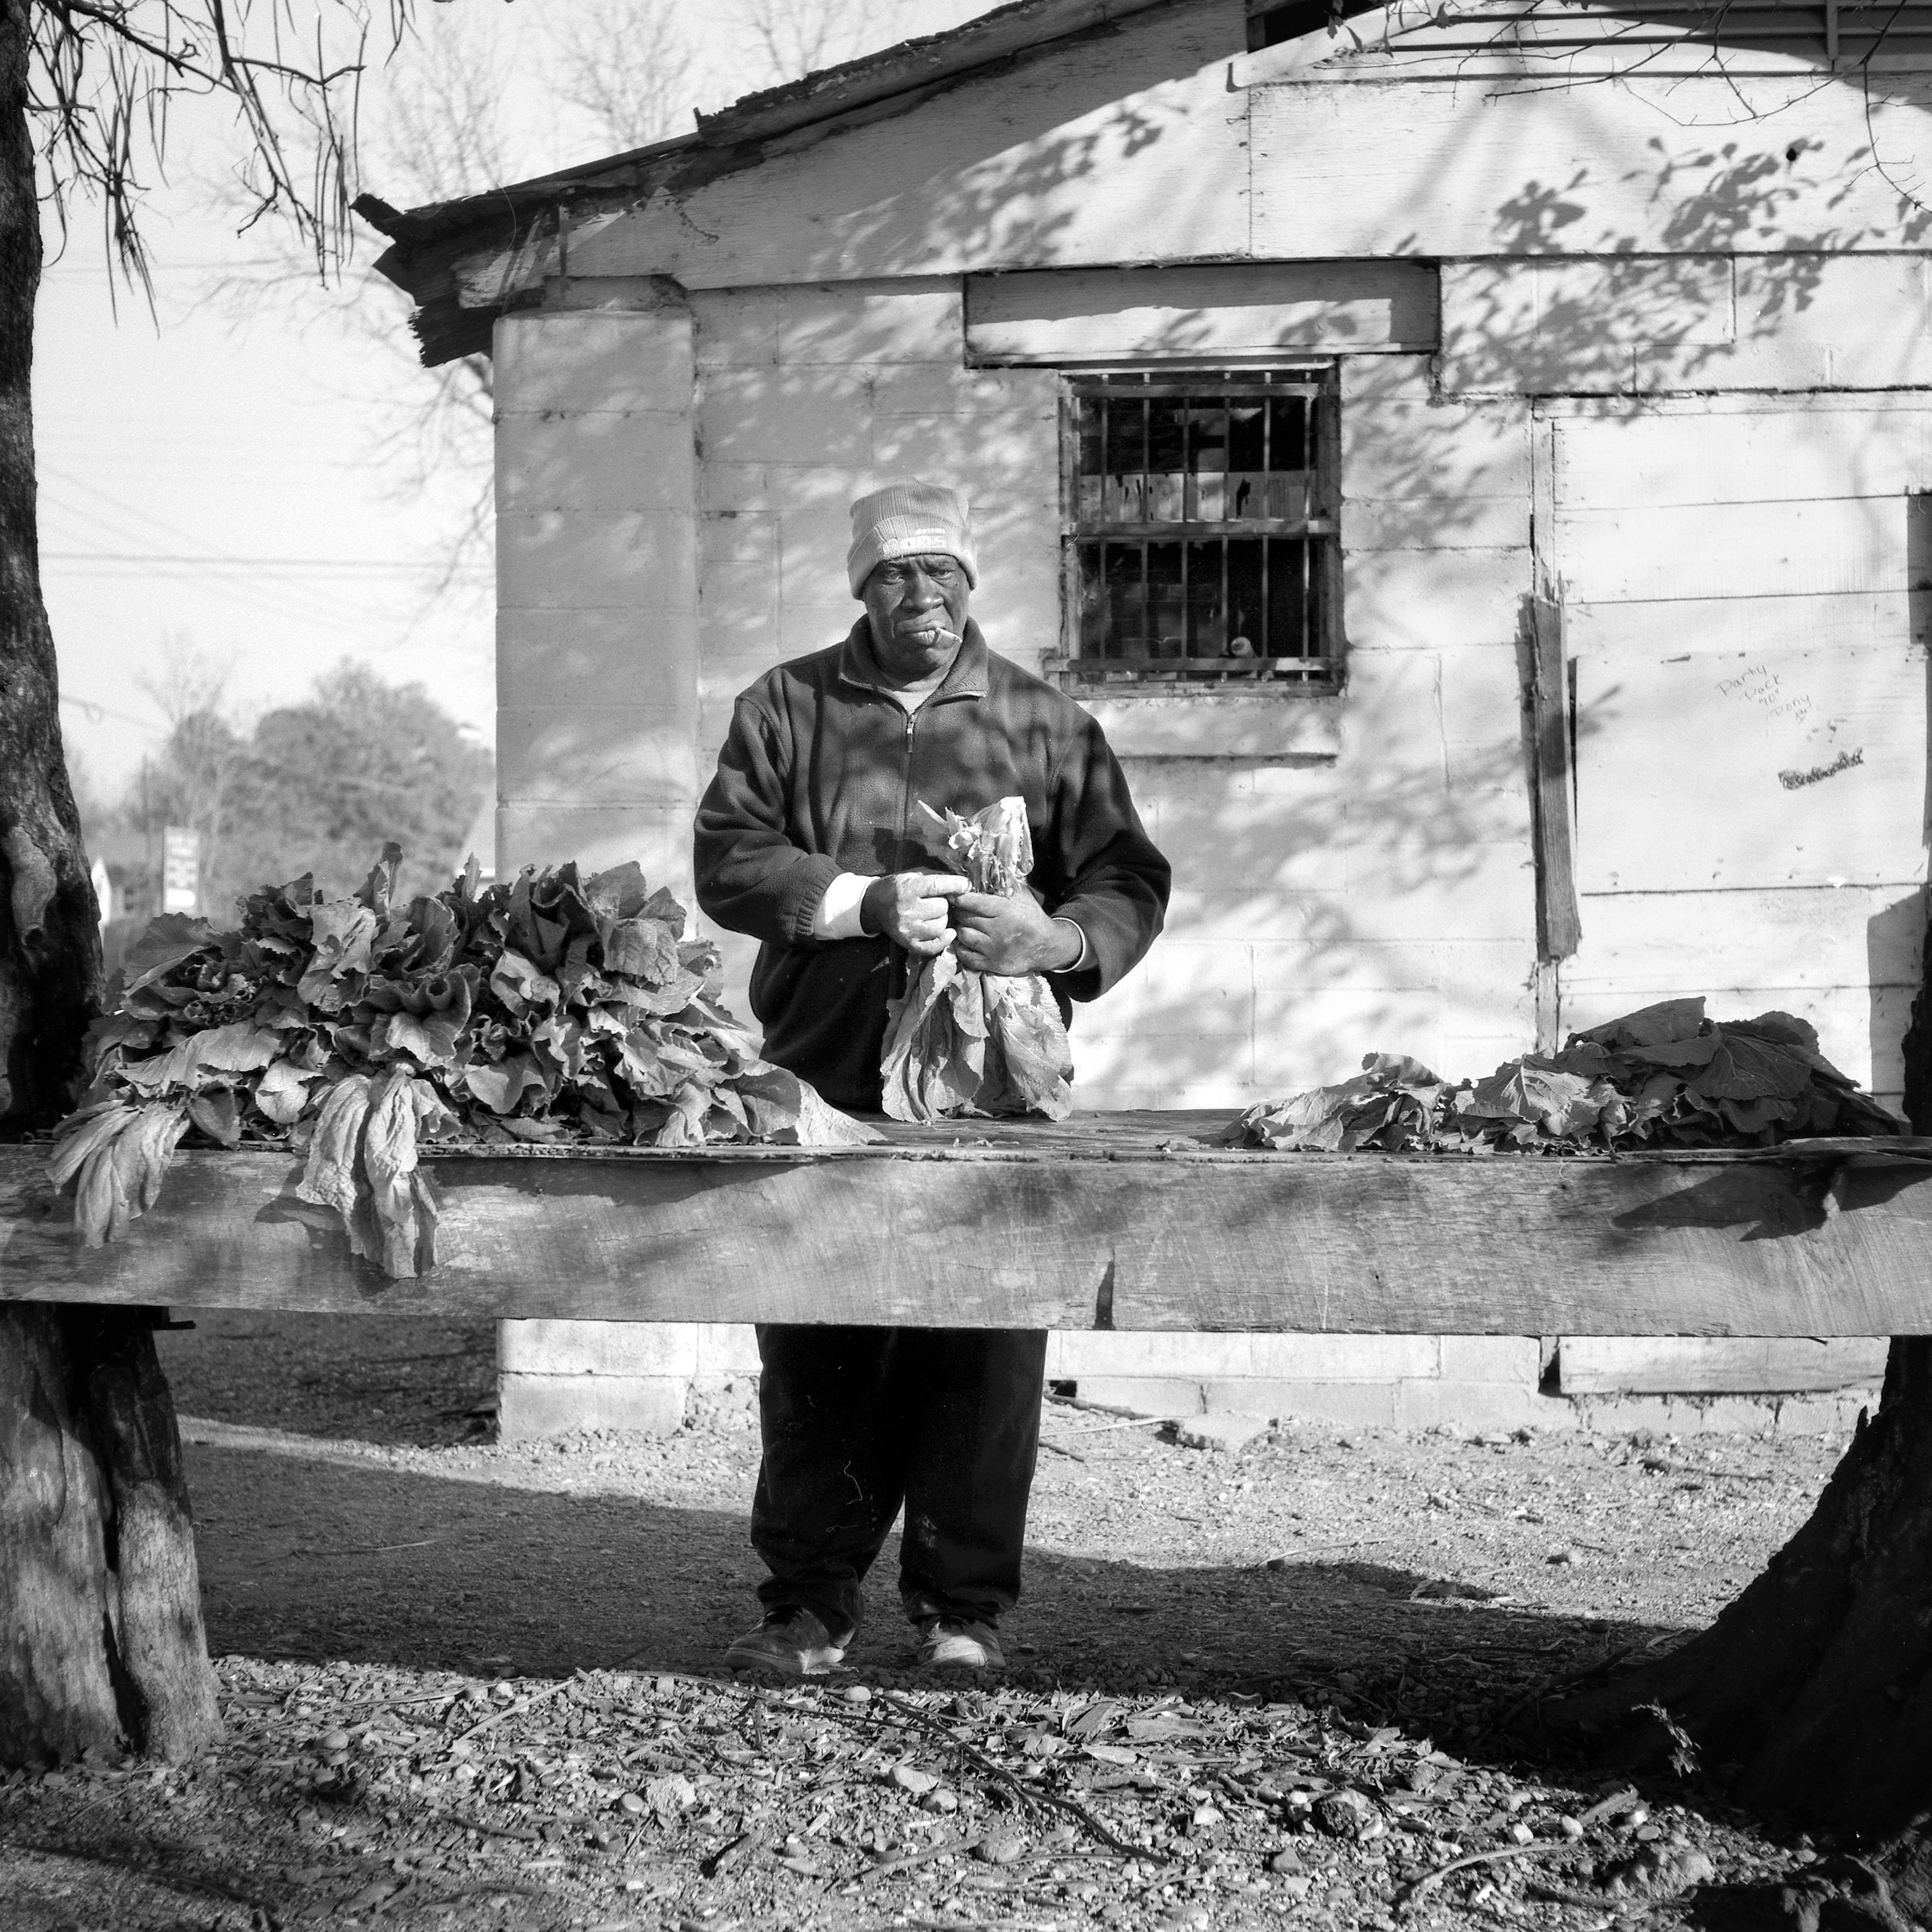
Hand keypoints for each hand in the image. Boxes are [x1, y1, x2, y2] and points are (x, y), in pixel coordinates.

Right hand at [862, 871, 967, 956]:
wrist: (875, 905)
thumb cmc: (898, 888)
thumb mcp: (913, 876)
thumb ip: (937, 879)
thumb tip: (964, 885)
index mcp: (908, 889)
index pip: (937, 886)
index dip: (955, 885)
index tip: (965, 885)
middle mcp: (906, 910)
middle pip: (942, 908)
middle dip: (944, 904)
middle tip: (936, 902)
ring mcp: (907, 929)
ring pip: (941, 926)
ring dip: (942, 920)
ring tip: (933, 915)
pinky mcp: (908, 943)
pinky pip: (934, 946)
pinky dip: (943, 939)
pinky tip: (946, 932)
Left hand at [951, 891, 1081, 975]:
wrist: (1046, 945)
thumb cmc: (1031, 916)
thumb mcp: (1022, 894)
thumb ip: (1004, 882)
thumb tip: (985, 866)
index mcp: (1005, 910)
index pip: (973, 902)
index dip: (959, 897)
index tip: (953, 894)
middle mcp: (998, 930)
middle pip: (965, 918)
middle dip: (959, 912)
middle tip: (958, 909)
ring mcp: (995, 949)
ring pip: (963, 936)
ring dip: (960, 929)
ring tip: (963, 924)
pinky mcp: (993, 964)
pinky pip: (967, 957)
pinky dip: (962, 949)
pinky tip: (965, 942)